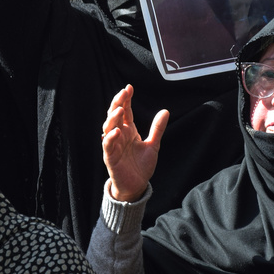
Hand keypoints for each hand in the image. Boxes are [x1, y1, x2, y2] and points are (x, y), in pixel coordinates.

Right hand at [103, 85, 167, 201]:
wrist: (137, 186)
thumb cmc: (141, 165)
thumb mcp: (153, 144)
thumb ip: (157, 128)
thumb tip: (165, 110)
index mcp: (128, 131)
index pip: (125, 111)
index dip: (126, 99)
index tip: (129, 87)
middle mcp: (119, 135)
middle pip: (115, 115)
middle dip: (117, 103)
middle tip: (123, 92)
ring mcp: (113, 146)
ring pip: (108, 127)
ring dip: (113, 118)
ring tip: (120, 110)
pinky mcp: (110, 157)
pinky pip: (108, 145)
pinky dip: (111, 138)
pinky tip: (117, 131)